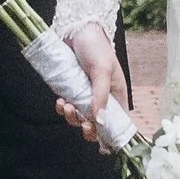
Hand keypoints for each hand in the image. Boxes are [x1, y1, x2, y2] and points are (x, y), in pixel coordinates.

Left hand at [55, 20, 130, 142]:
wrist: (77, 29)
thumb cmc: (96, 47)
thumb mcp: (102, 70)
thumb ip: (101, 96)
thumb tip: (100, 121)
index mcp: (117, 97)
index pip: (119, 124)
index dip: (112, 138)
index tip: (104, 149)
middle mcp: (102, 99)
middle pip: (97, 127)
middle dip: (88, 129)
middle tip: (82, 124)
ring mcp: (85, 96)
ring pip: (79, 118)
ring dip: (72, 117)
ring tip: (67, 106)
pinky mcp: (70, 90)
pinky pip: (67, 108)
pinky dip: (63, 109)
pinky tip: (61, 101)